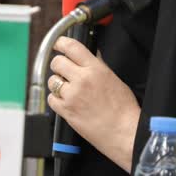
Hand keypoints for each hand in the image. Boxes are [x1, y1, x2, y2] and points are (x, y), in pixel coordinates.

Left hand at [47, 36, 140, 172]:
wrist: (124, 132)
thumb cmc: (123, 109)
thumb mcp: (114, 79)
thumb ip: (98, 66)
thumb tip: (90, 55)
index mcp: (95, 69)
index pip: (72, 47)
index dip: (61, 43)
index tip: (58, 44)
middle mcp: (82, 80)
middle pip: (57, 62)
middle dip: (58, 65)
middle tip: (64, 70)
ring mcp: (72, 96)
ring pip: (52, 80)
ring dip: (57, 83)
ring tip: (68, 89)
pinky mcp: (66, 111)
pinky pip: (51, 99)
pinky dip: (56, 99)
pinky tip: (66, 101)